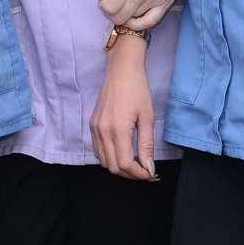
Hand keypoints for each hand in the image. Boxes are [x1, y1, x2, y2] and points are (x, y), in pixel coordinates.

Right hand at [90, 50, 156, 180]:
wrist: (121, 70)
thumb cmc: (137, 90)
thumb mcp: (147, 117)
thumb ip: (146, 144)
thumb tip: (149, 167)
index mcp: (117, 129)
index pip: (125, 164)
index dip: (139, 174)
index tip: (150, 174)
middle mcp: (102, 131)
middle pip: (113, 166)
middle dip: (130, 174)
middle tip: (145, 170)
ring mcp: (95, 128)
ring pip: (104, 161)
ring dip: (119, 166)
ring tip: (135, 162)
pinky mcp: (92, 125)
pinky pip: (98, 150)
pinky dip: (110, 157)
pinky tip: (122, 151)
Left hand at [96, 0, 190, 29]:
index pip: (109, 6)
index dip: (103, 5)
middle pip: (119, 16)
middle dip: (111, 13)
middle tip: (112, 4)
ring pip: (132, 19)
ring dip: (124, 16)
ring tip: (123, 7)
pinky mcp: (166, 3)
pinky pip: (150, 22)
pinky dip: (139, 24)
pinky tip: (134, 19)